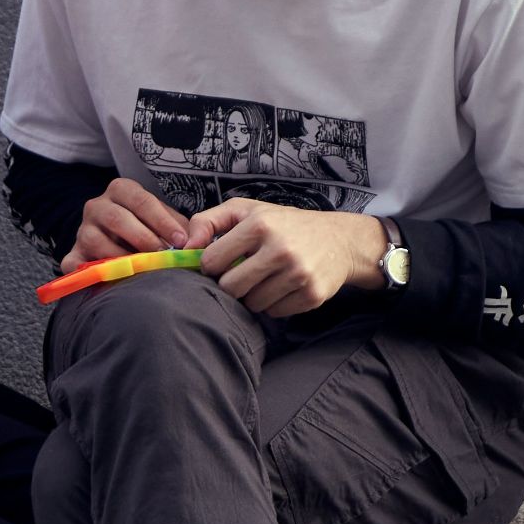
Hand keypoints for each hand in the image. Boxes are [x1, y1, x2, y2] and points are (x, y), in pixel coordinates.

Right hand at [61, 178, 211, 272]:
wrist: (117, 241)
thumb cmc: (147, 229)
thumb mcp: (163, 220)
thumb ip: (180, 227)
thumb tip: (195, 243)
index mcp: (121, 190)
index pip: (141, 201)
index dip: (162, 221)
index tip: (181, 240)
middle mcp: (97, 206)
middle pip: (117, 219)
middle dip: (144, 239)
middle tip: (163, 256)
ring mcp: (82, 231)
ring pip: (97, 242)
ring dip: (122, 258)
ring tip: (143, 270)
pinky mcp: (72, 255)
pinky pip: (76, 265)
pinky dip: (92, 274)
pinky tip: (113, 282)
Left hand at [192, 198, 385, 316]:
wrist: (339, 240)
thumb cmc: (283, 224)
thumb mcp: (246, 210)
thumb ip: (208, 221)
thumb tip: (184, 247)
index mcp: (259, 225)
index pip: (212, 262)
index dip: (212, 266)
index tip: (220, 263)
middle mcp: (280, 249)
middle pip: (231, 288)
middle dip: (232, 284)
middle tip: (243, 273)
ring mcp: (298, 274)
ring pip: (252, 304)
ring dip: (254, 295)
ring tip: (266, 278)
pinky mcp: (312, 295)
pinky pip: (274, 313)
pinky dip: (274, 304)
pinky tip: (284, 286)